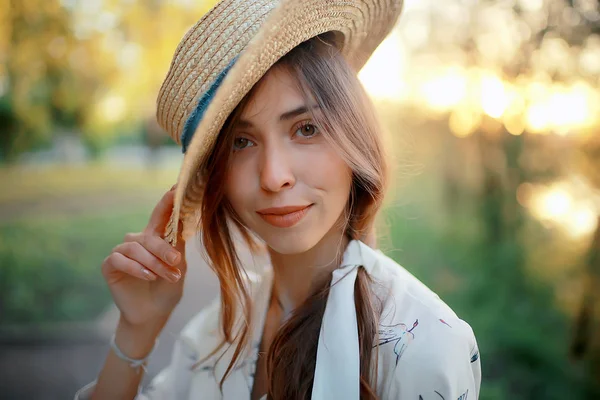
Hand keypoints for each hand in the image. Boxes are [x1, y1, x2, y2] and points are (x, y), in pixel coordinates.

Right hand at [101, 186, 186, 329]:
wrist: (153, 313)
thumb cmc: (167, 288)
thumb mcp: (178, 266)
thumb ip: (178, 244)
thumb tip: (182, 218)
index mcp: (155, 237)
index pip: (161, 215)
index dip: (168, 201)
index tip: (177, 188)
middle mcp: (137, 241)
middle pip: (150, 236)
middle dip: (164, 249)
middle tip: (176, 262)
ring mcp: (121, 252)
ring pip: (136, 249)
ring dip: (153, 263)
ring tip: (166, 276)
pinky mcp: (110, 265)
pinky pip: (120, 259)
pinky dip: (136, 268)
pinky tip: (148, 277)